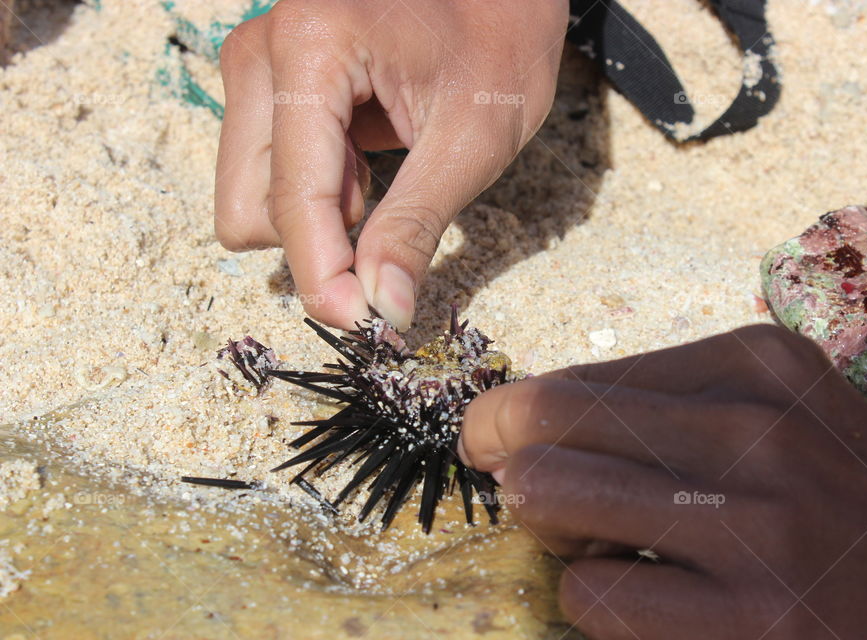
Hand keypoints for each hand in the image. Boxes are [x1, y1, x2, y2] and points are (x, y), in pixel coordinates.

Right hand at [214, 0, 566, 329]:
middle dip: (318, 242)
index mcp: (311, 48)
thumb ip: (414, 227)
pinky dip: (318, 194)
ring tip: (380, 176)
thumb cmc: (499, 47)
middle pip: (250, 208)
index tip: (364, 322)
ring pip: (252, 199)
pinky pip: (269, 177)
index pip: (294, 197)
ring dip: (319, 217)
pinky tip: (364, 163)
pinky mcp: (268, 87)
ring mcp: (258, 67)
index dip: (325, 273)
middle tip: (388, 228)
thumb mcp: (470, 144)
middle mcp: (262, 53)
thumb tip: (381, 308)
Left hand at [459, 325, 866, 638]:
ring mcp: (758, 528)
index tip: (503, 444)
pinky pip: (591, 598)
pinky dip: (594, 604)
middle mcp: (758, 430)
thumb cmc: (847, 515)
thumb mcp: (778, 423)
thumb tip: (522, 425)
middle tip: (526, 495)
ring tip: (594, 549)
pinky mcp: (755, 624)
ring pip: (547, 497)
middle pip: (544, 422)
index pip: (577, 376)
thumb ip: (659, 411)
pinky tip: (649, 607)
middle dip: (509, 461)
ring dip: (548, 531)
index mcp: (758, 365)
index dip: (520, 417)